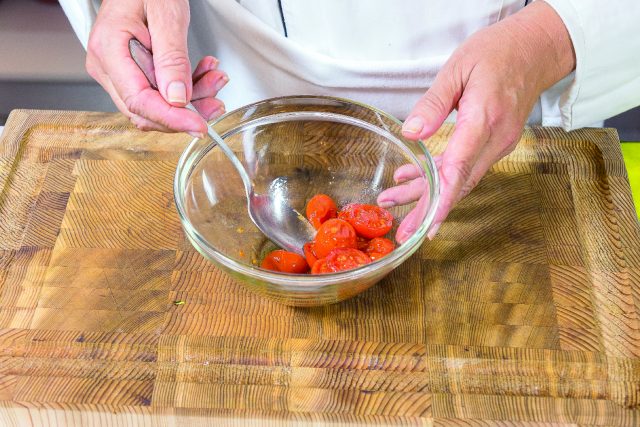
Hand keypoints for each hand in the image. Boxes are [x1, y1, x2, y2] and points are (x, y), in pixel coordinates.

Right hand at [85, 0, 227, 136]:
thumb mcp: (166, 15)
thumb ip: (171, 57)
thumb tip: (176, 98)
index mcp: (109, 51)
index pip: (139, 102)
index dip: (172, 119)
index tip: (199, 125)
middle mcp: (108, 67)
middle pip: (147, 111)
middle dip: (186, 111)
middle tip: (216, 97)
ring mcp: (118, 72)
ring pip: (156, 106)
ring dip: (192, 99)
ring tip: (214, 78)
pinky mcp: (132, 73)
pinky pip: (160, 94)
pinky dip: (186, 89)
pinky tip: (203, 73)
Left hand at [379, 1, 575, 241]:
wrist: (535, 49)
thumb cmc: (497, 52)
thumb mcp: (457, 68)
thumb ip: (433, 103)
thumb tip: (411, 133)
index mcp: (484, 118)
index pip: (460, 167)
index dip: (442, 200)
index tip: (426, 224)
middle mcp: (495, 138)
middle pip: (459, 184)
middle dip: (429, 211)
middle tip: (404, 233)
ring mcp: (498, 144)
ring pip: (460, 179)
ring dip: (428, 195)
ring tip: (393, 202)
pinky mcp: (494, 143)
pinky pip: (465, 167)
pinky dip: (439, 177)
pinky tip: (411, 179)